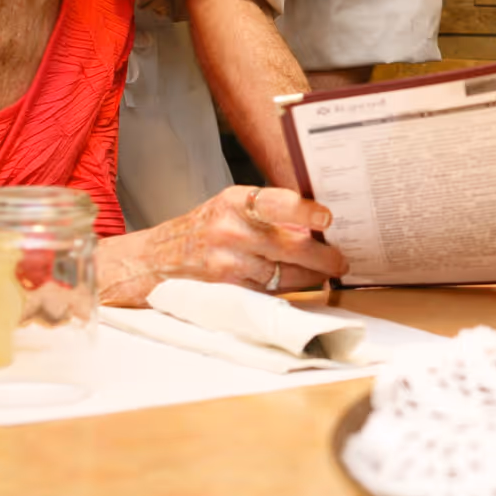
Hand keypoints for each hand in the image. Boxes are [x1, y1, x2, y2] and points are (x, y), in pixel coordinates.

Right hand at [97, 185, 349, 305]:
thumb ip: (268, 213)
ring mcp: (227, 265)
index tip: (327, 219)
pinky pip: (269, 293)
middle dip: (323, 257)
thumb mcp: (230, 207)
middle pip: (290, 247)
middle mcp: (230, 232)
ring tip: (326, 273)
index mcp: (235, 202)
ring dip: (310, 277)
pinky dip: (287, 290)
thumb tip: (316, 224)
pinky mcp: (227, 293)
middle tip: (341, 260)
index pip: (277, 204)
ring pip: (285, 275)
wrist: (154, 261)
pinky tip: (299, 286)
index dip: (305, 212)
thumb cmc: (202, 229)